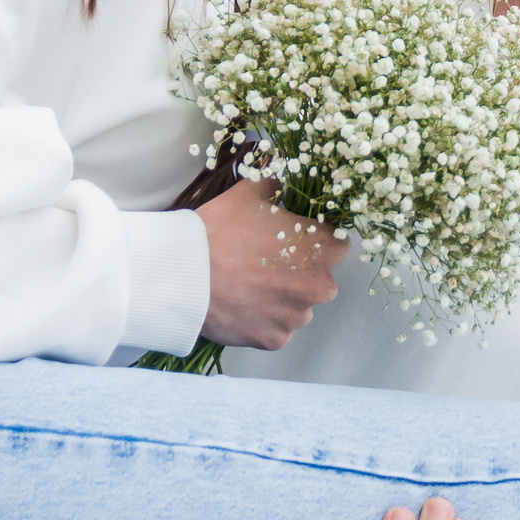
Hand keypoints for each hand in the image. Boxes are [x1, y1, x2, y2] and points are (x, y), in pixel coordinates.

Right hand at [196, 179, 347, 348]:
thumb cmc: (220, 230)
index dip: (314, 242)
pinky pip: (275, 330)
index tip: (293, 243)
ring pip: (297, 308)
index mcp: (323, 249)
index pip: (336, 245)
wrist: (184, 273)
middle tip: (264, 265)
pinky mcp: (274, 339)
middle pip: (318, 280)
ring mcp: (297, 317)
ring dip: (280, 300)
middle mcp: (320, 287)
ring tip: (248, 286)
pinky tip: (240, 306)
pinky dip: (262, 322)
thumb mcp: (250, 193)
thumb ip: (275, 186)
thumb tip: (280, 179)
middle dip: (298, 274)